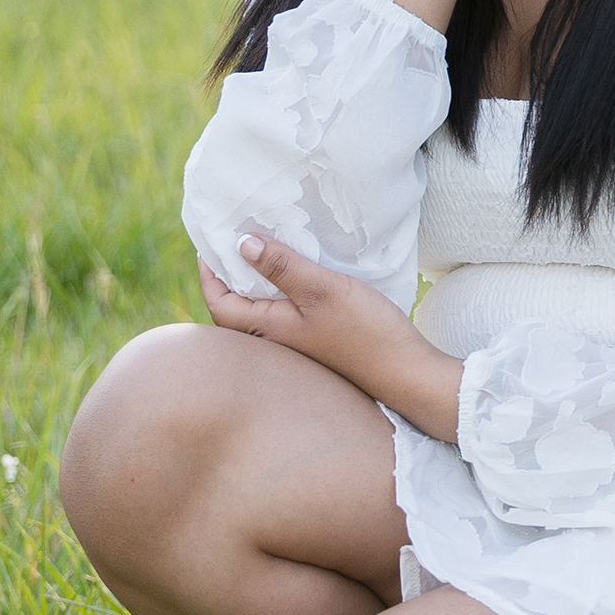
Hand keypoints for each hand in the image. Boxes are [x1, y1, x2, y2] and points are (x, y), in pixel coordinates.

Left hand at [201, 235, 465, 438]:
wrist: (405, 371)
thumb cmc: (365, 331)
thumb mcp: (323, 289)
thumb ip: (282, 266)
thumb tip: (241, 244)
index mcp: (270, 329)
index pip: (220, 303)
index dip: (209, 274)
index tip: (211, 244)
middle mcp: (277, 340)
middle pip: (236, 309)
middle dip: (228, 277)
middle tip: (232, 243)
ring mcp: (297, 343)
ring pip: (261, 311)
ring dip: (255, 283)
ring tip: (262, 252)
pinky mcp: (317, 341)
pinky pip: (285, 314)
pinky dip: (280, 292)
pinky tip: (298, 276)